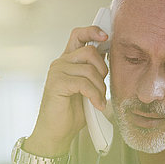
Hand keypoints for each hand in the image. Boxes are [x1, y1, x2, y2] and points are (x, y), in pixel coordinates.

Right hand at [24, 26, 108, 156]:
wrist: (57, 132)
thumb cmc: (72, 111)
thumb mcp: (88, 86)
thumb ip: (94, 70)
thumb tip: (107, 54)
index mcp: (68, 60)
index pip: (78, 35)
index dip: (93, 31)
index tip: (106, 36)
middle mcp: (61, 62)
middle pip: (89, 51)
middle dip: (103, 69)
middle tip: (102, 87)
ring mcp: (57, 72)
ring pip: (89, 69)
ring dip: (100, 87)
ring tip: (99, 100)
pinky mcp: (57, 83)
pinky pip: (84, 83)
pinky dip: (95, 96)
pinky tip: (97, 105)